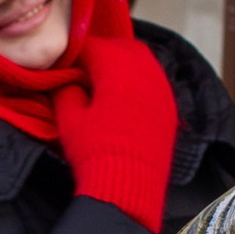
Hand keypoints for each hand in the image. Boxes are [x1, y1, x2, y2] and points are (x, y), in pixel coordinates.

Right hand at [55, 52, 178, 230]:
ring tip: (105, 85)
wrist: (129, 187)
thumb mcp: (69, 119)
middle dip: (103, 55)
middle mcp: (144, 70)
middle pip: (121, 47)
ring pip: (142, 62)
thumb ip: (65, 91)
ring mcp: (161, 88)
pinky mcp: (170, 108)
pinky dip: (138, 83)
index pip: (92, 46)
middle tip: (85, 73)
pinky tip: (125, 100)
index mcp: (117, 66)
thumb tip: (67, 80)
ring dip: (123, 67)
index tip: (65, 66)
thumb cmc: (95, 150)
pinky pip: (153, 82)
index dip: (75, 54)